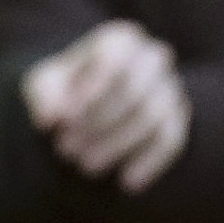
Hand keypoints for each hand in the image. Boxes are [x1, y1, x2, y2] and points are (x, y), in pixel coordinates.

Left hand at [22, 20, 189, 192]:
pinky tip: (127, 182)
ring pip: (153, 117)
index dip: (92, 89)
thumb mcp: (44, 86)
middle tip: (66, 150)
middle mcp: (152, 57)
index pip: (113, 59)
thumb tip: (50, 119)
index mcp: (120, 40)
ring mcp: (171, 86)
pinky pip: (173, 139)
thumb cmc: (63, 89)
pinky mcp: (179, 117)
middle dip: (99, 124)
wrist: (87, 104)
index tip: (65, 119)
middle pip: (135, 91)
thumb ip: (44, 95)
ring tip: (86, 166)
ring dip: (118, 145)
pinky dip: (150, 161)